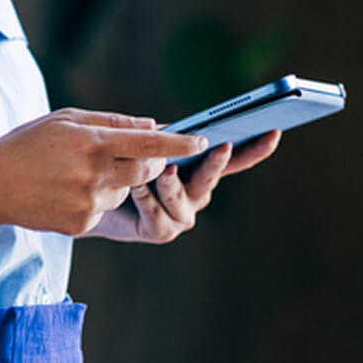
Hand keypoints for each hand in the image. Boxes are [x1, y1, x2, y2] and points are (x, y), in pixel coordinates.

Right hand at [0, 109, 207, 235]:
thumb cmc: (29, 145)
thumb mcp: (67, 119)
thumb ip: (113, 122)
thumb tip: (153, 126)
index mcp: (93, 142)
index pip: (149, 144)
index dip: (179, 144)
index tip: (201, 142)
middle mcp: (94, 174)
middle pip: (146, 171)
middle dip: (151, 163)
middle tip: (138, 155)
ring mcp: (88, 203)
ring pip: (124, 192)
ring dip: (117, 182)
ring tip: (78, 172)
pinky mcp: (81, 225)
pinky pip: (104, 210)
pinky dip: (95, 199)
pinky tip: (66, 191)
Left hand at [82, 129, 281, 243]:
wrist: (88, 193)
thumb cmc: (118, 163)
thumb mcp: (143, 142)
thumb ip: (164, 136)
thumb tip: (185, 131)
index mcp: (199, 168)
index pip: (234, 158)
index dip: (255, 148)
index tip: (274, 131)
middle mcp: (196, 193)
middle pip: (212, 178)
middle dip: (216, 162)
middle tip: (222, 145)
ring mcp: (180, 215)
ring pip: (184, 200)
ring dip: (171, 184)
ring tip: (160, 169)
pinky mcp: (160, 231)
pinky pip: (160, 218)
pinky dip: (148, 200)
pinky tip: (137, 187)